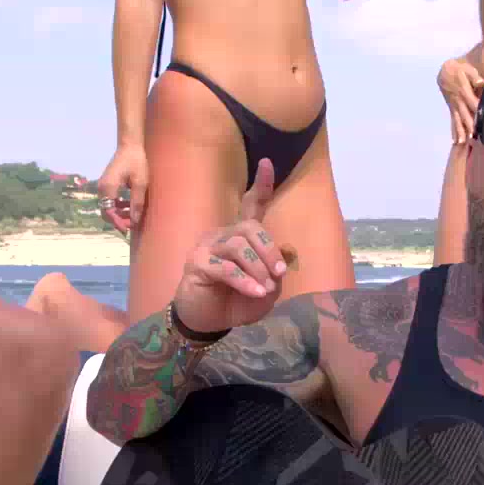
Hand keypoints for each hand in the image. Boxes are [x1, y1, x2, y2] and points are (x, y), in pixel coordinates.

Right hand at [97, 144, 147, 234]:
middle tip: (132, 225)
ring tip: (133, 216)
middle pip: (106, 211)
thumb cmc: (137, 162)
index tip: (128, 230)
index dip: (118, 223)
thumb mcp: (140, 183)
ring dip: (119, 213)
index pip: (109, 212)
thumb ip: (137, 202)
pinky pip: (110, 200)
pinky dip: (118, 206)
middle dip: (118, 220)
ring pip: (108, 207)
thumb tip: (134, 221)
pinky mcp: (106, 184)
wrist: (130, 146)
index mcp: (108, 188)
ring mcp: (103, 186)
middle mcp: (102, 188)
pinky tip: (130, 206)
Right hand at [172, 159, 292, 334]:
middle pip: (250, 227)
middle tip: (280, 273)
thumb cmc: (237, 302)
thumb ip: (275, 271)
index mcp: (240, 236)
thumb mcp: (266, 289)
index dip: (260, 185)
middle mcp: (223, 235)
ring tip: (265, 288)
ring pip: (239, 246)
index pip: (250, 205)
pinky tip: (256, 292)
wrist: (208, 322)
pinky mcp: (198, 264)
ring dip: (258, 268)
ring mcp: (208, 247)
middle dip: (269, 249)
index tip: (266, 162)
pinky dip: (245, 281)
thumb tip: (285, 254)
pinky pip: (226, 268)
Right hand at [437, 57, 483, 146]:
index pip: (472, 102)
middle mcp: (458, 101)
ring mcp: (454, 106)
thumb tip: (481, 82)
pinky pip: (453, 121)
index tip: (483, 119)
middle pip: (465, 114)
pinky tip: (456, 141)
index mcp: (463, 91)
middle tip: (474, 137)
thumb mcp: (467, 69)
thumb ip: (474, 76)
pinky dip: (454, 131)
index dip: (478, 110)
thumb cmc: (460, 70)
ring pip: (458, 120)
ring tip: (463, 142)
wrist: (445, 72)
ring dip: (461, 131)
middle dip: (469, 125)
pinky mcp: (452, 109)